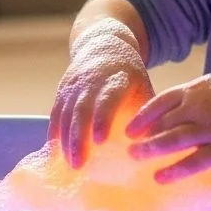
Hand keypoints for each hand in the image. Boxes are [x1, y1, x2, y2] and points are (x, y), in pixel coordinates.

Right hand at [49, 19, 154, 168]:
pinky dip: (55, 131)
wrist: (105, 46)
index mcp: (117, 77)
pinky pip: (56, 111)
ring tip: (70, 165)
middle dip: (78, 137)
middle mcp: (92, 79)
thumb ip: (148, 115)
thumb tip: (155, 149)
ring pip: (66, 111)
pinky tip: (54, 152)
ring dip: (65, 139)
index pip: (108, 98)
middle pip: (82, 108)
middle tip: (79, 165)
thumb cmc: (130, 75)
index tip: (100, 142)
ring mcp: (75, 83)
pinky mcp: (64, 88)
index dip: (103, 118)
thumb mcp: (143, 86)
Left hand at [126, 71, 210, 181]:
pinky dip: (174, 170)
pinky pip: (194, 162)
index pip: (161, 101)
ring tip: (135, 159)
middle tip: (127, 149)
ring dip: (151, 151)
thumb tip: (170, 110)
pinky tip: (159, 177)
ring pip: (173, 141)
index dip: (143, 116)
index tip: (130, 129)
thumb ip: (194, 95)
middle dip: (143, 137)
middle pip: (163, 123)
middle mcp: (201, 108)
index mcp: (197, 90)